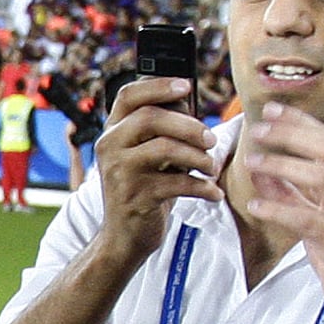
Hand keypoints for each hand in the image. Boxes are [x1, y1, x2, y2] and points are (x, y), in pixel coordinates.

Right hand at [91, 74, 219, 267]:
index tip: (187, 85)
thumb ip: (160, 131)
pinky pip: (177, 183)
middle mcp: (110, 147)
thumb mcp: (146, 156)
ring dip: (198, 157)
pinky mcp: (136, 197)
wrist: (123, 238)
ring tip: (211, 168)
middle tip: (212, 139)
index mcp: (112, 131)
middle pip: (150, 118)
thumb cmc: (143, 190)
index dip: (159, 86)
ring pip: (164, 148)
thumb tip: (190, 100)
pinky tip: (213, 193)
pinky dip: (202, 187)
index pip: (129, 95)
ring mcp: (120, 172)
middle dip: (188, 125)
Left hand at [240, 100, 323, 323]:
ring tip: (253, 161)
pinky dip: (278, 209)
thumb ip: (296, 193)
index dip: (301, 122)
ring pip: (320, 177)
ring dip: (283, 165)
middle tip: (260, 128)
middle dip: (292, 134)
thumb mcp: (323, 219)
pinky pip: (306, 219)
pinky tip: (255, 204)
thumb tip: (264, 168)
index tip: (272, 111)